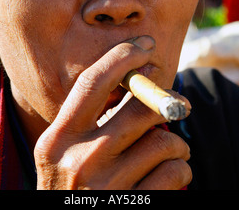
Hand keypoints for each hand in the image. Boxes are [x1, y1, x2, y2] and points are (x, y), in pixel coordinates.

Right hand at [34, 37, 191, 188]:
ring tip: (173, 151)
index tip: (145, 45)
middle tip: (179, 102)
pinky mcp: (131, 208)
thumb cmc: (71, 190)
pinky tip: (173, 175)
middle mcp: (77, 161)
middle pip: (137, 109)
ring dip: (177, 144)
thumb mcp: (64, 156)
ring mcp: (104, 189)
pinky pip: (173, 175)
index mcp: (57, 140)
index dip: (121, 58)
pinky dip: (181, 171)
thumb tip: (140, 84)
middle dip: (165, 100)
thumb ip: (90, 123)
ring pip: (163, 143)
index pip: (92, 83)